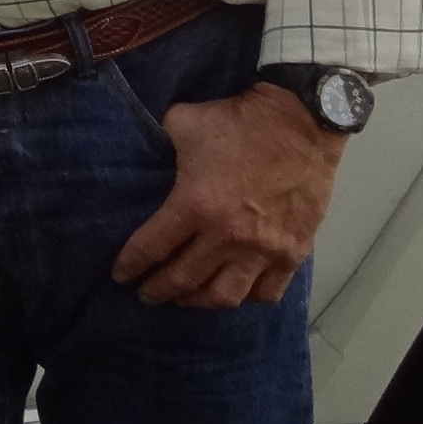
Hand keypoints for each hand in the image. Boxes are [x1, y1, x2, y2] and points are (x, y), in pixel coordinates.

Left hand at [110, 82, 347, 308]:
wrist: (301, 122)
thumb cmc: (238, 121)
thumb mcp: (183, 123)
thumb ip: (161, 143)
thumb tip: (149, 150)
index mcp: (195, 205)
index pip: (152, 247)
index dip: (131, 264)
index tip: (120, 275)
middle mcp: (227, 236)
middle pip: (183, 280)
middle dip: (158, 290)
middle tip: (146, 294)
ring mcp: (263, 249)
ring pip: (224, 296)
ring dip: (198, 302)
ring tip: (184, 299)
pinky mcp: (293, 253)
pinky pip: (267, 292)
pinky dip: (247, 298)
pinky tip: (234, 291)